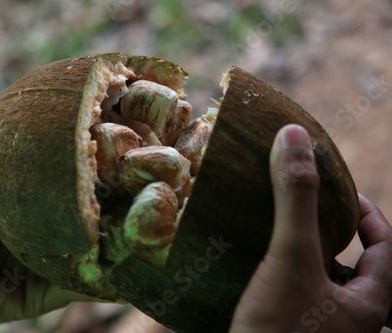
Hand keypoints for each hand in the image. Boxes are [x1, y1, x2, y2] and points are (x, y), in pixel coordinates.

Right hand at [229, 124, 391, 331]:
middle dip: (335, 234)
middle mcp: (349, 322)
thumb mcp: (291, 258)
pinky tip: (257, 269)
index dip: (370, 217)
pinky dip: (281, 278)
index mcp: (368, 306)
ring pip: (322, 285)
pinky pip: (294, 300)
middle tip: (309, 210)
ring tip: (281, 232)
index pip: (387, 250)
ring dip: (307, 257)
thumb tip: (294, 137)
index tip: (342, 193)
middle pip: (357, 267)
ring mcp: (319, 331)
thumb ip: (295, 199)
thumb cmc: (279, 331)